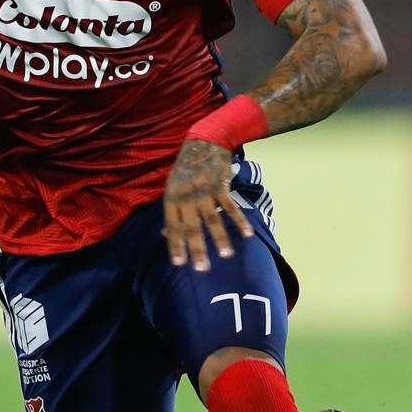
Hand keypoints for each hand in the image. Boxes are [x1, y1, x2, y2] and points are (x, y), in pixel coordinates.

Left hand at [162, 138, 252, 271]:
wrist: (204, 142)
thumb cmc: (186, 169)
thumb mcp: (172, 188)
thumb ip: (172, 211)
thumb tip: (165, 234)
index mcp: (172, 199)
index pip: (173, 227)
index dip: (175, 245)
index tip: (179, 263)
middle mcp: (186, 197)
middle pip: (191, 228)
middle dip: (197, 250)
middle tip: (202, 269)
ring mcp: (204, 192)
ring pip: (212, 220)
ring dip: (220, 239)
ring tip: (226, 256)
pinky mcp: (220, 186)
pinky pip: (231, 207)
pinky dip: (240, 221)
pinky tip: (246, 235)